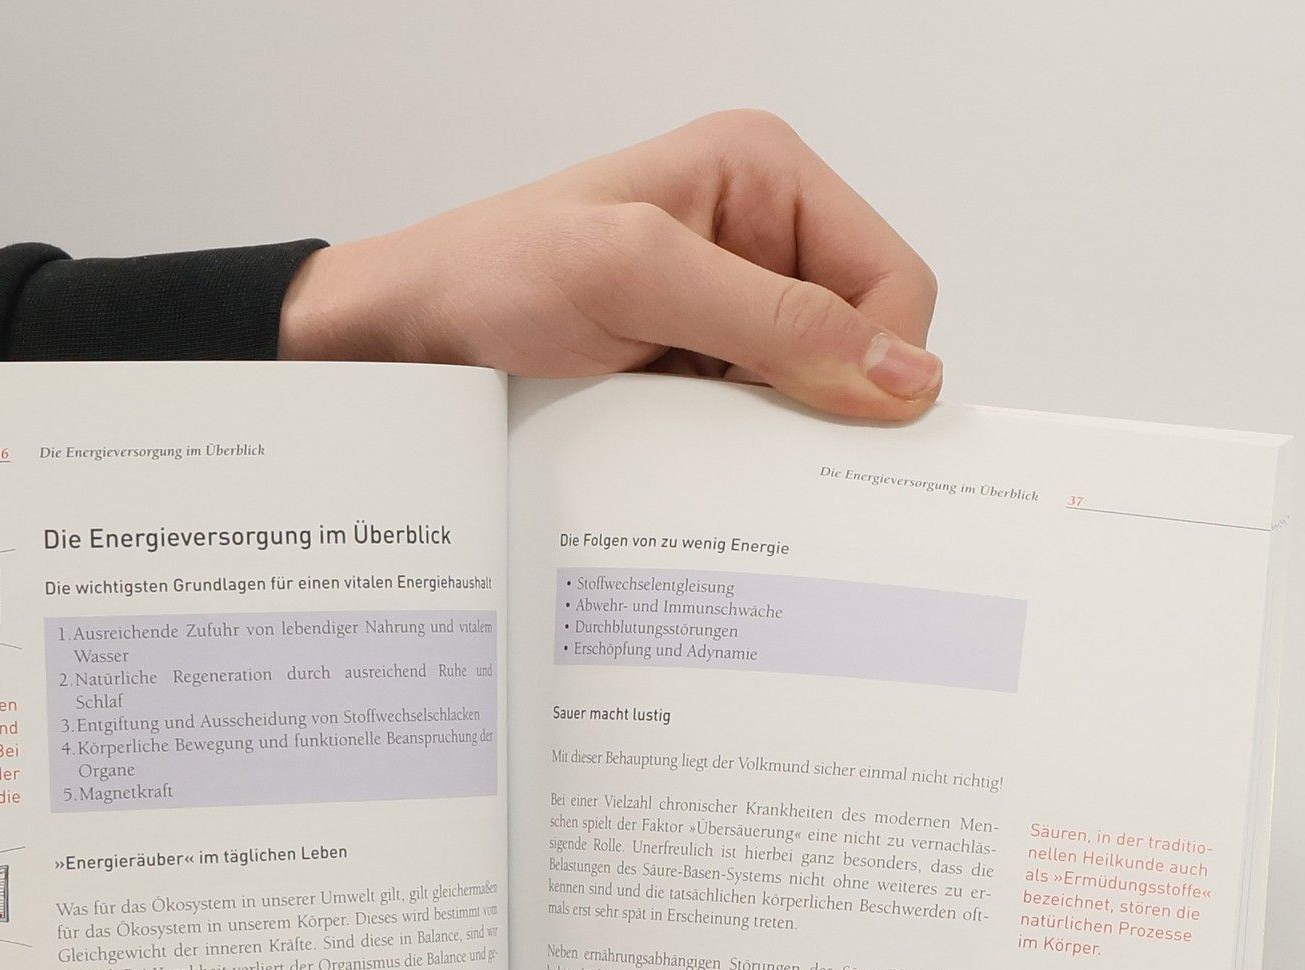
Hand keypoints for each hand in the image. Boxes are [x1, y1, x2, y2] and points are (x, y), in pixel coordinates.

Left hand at [280, 110, 939, 420]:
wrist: (402, 340)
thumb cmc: (490, 277)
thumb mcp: (636, 277)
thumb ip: (774, 319)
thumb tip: (902, 377)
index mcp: (766, 175)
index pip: (895, 280)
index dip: (882, 361)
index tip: (839, 428)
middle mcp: (758, 238)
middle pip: (860, 346)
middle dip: (825, 404)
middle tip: (754, 445)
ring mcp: (725, 313)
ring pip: (810, 398)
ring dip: (769, 437)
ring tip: (697, 443)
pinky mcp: (692, 373)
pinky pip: (752, 429)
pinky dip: (730, 456)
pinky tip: (681, 459)